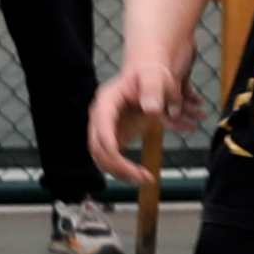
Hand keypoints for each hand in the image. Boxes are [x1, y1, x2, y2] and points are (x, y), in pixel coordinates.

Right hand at [88, 32, 192, 187]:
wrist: (149, 78)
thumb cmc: (151, 75)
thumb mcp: (155, 77)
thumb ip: (155, 90)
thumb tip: (151, 108)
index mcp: (107, 101)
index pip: (101, 124)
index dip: (107, 142)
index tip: (119, 156)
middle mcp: (100, 118)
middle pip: (98, 147)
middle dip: (117, 165)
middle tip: (142, 176)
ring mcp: (105, 130)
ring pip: (102, 158)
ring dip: (121, 172)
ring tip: (146, 179)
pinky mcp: (114, 139)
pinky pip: (112, 160)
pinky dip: (125, 171)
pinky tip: (143, 176)